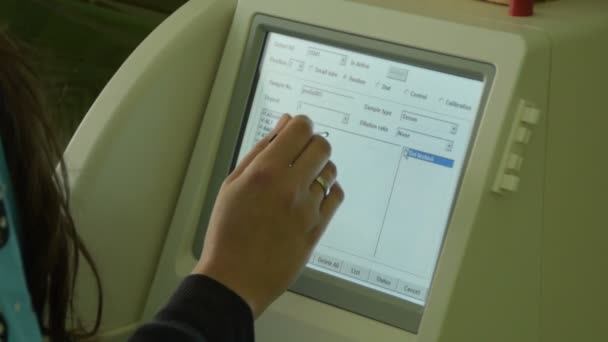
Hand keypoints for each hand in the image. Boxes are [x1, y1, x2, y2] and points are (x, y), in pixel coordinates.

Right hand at [192, 114, 343, 317]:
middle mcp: (290, 187)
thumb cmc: (228, 232)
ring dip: (319, 168)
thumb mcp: (233, 184)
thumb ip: (261, 150)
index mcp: (265, 172)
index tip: (297, 129)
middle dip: (312, 144)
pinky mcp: (318, 228)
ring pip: (331, 171)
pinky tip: (313, 196)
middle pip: (321, 146)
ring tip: (302, 181)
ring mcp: (308, 209)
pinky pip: (336, 196)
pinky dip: (328, 190)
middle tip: (300, 154)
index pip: (301, 129)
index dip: (301, 124)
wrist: (235, 278)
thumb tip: (284, 125)